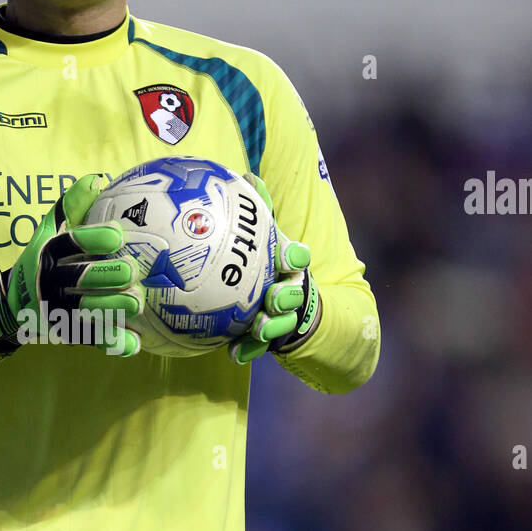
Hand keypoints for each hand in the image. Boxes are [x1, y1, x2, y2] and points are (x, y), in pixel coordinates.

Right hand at [0, 174, 144, 356]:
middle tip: (132, 272)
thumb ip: (71, 206)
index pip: (70, 242)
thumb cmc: (44, 259)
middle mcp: (50, 282)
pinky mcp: (66, 333)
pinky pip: (91, 339)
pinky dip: (112, 342)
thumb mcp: (49, 231)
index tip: (119, 236)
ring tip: (135, 304)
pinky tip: (133, 342)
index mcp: (48, 252)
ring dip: (111, 308)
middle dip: (107, 275)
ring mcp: (57, 310)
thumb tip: (95, 179)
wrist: (15, 304)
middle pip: (79, 279)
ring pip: (85, 311)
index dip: (94, 238)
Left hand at [228, 174, 320, 364]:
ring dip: (269, 326)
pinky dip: (247, 350)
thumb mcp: (265, 237)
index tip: (289, 257)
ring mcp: (281, 316)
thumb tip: (246, 176)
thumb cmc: (266, 262)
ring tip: (257, 329)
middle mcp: (290, 290)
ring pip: (280, 323)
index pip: (298, 257)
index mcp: (290, 265)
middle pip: (293, 294)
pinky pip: (258, 347)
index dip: (295, 256)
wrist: (279, 303)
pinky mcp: (268, 338)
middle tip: (273, 298)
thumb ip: (257, 211)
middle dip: (285, 296)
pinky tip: (233, 354)